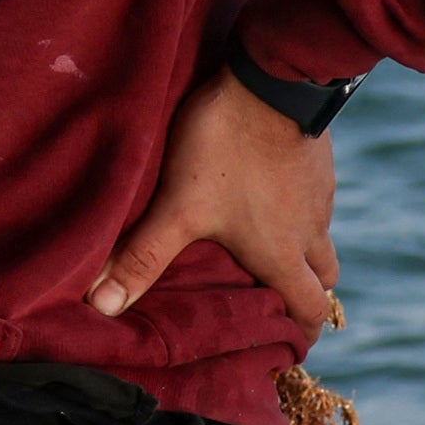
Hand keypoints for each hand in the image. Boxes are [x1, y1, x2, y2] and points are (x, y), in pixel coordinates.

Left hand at [91, 70, 341, 331]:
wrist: (271, 78)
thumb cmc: (226, 148)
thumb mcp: (178, 206)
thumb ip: (141, 257)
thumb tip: (101, 308)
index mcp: (282, 254)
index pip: (309, 310)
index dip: (301, 333)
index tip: (287, 346)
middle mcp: (311, 230)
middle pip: (323, 279)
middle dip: (305, 295)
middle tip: (276, 301)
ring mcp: (321, 194)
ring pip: (321, 237)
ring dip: (303, 251)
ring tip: (268, 249)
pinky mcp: (320, 161)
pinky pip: (318, 199)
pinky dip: (300, 212)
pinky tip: (270, 196)